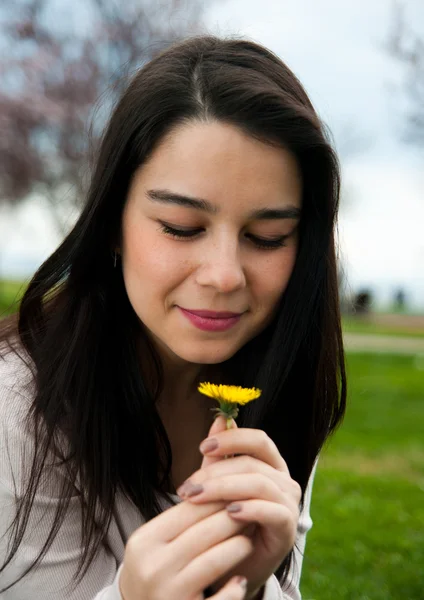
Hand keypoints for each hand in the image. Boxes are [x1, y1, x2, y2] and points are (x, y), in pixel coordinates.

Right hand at [119, 491, 252, 599]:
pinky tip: (241, 580)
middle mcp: (152, 566)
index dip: (218, 498)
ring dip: (238, 547)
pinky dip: (232, 589)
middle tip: (253, 511)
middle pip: (204, 532)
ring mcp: (167, 593)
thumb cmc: (155, 570)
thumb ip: (183, 513)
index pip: (189, 510)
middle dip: (233, 519)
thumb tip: (217, 472)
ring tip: (250, 540)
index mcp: (144, 541)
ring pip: (214, 560)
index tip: (239, 492)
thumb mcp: (157, 540)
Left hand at [176, 416, 300, 599]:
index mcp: (271, 465)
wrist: (236, 565)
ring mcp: (289, 503)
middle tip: (187, 486)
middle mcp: (284, 480)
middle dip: (215, 471)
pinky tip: (228, 513)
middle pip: (252, 463)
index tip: (202, 447)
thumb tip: (220, 418)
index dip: (232, 439)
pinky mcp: (288, 528)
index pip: (259, 440)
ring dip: (223, 488)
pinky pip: (272, 510)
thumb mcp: (219, 486)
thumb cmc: (227, 522)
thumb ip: (220, 456)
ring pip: (258, 483)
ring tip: (195, 498)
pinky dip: (250, 508)